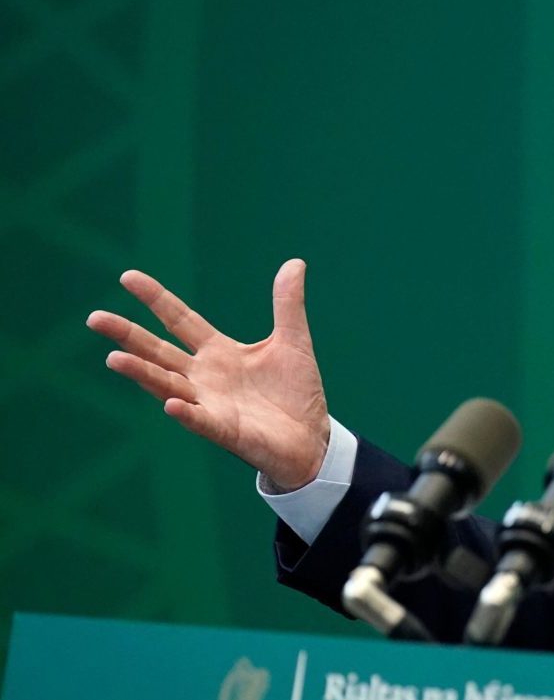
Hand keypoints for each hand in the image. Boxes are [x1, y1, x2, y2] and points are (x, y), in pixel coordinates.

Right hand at [87, 259, 331, 489]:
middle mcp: (205, 377)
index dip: (156, 299)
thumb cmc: (296, 391)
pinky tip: (171, 404)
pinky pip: (201, 421)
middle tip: (95, 318)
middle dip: (128, 336)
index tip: (128, 276)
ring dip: (142, 374)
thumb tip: (295, 262)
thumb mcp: (293, 340)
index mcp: (218, 353)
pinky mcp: (226, 431)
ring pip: (168, 385)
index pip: (180, 320)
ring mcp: (211, 404)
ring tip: (114, 359)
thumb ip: (287, 304)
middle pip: (159, 352)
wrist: (312, 438)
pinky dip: (186, 413)